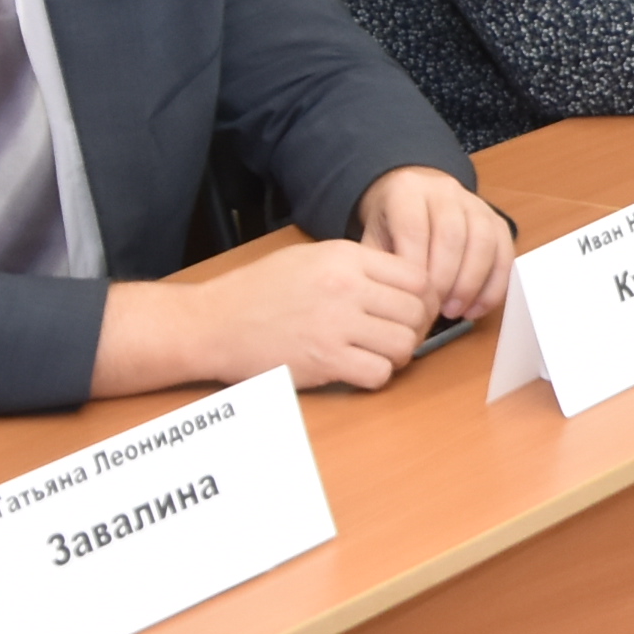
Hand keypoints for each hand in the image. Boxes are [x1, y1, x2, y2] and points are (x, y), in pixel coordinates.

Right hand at [96, 236, 436, 395]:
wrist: (212, 323)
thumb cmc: (257, 291)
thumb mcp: (308, 258)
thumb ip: (355, 265)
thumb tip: (401, 283)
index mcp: (344, 257)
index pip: (416, 276)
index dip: (421, 297)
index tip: (409, 310)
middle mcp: (346, 287)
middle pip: (416, 311)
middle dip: (413, 328)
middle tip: (396, 336)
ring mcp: (337, 325)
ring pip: (404, 345)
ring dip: (397, 355)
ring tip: (377, 354)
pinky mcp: (325, 361)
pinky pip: (379, 374)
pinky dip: (376, 376)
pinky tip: (358, 369)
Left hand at [356, 166, 511, 321]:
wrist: (415, 198)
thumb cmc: (392, 225)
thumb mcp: (374, 238)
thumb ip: (381, 266)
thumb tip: (394, 302)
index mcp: (407, 190)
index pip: (414, 228)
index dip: (415, 267)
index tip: (411, 299)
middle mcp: (444, 191)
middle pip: (452, 234)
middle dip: (445, 280)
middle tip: (435, 310)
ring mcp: (474, 204)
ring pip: (482, 241)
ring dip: (471, 283)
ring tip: (454, 311)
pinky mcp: (496, 220)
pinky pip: (504, 252)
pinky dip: (494, 285)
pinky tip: (476, 308)